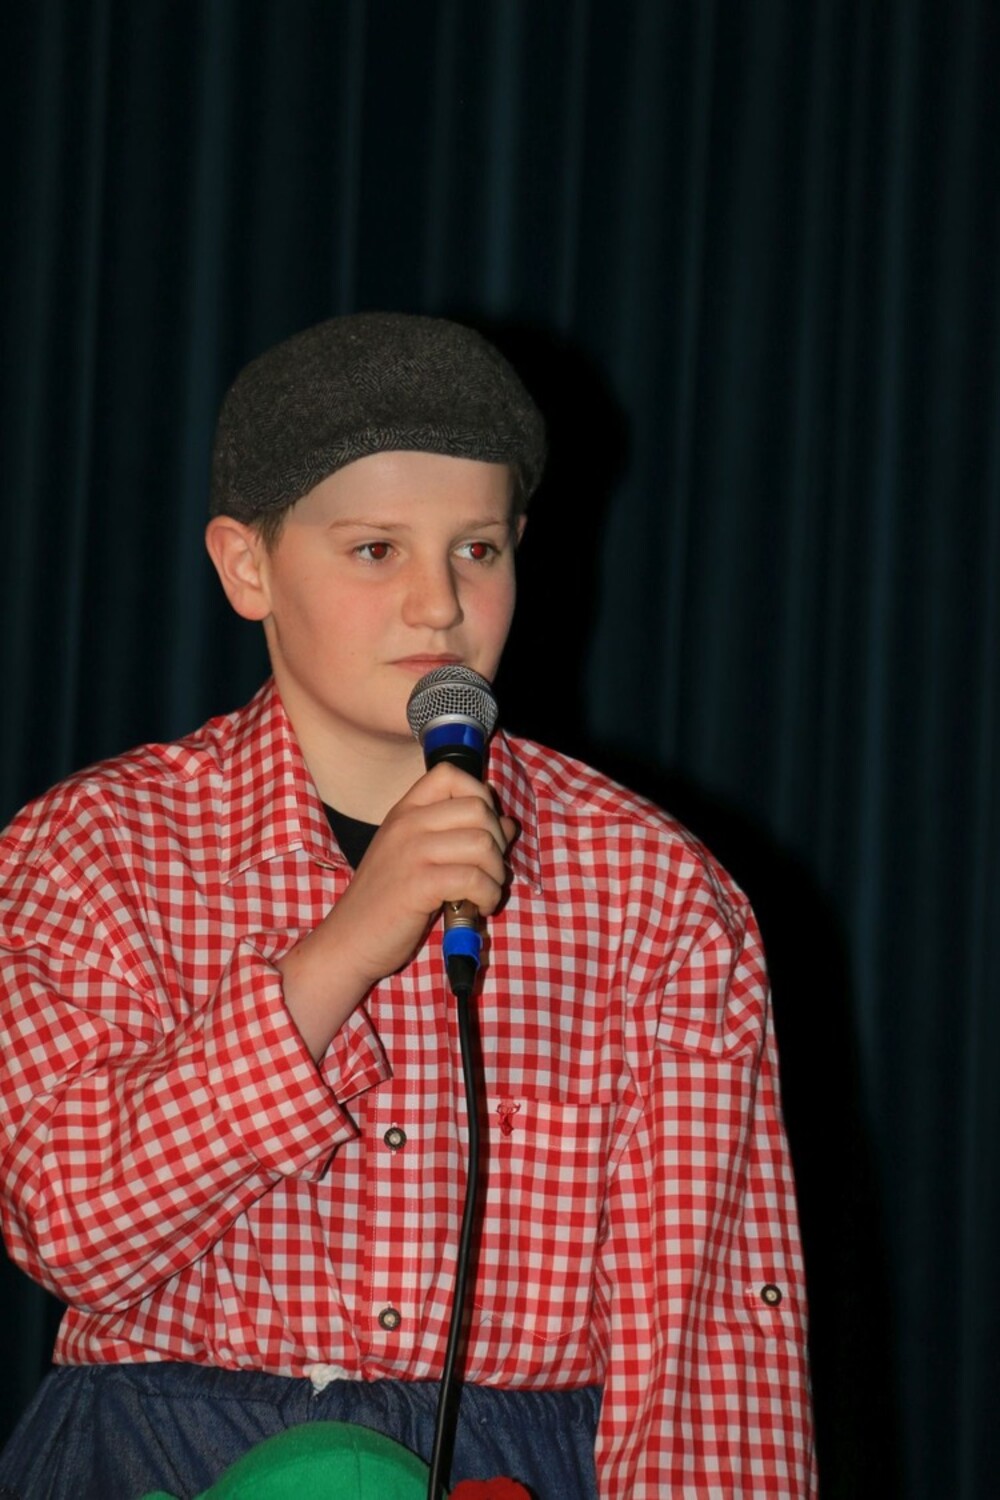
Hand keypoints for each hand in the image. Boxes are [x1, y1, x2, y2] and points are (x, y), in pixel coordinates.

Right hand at [278, 763, 515, 1057]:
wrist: (348, 942)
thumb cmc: (386, 902)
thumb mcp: (418, 857)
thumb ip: (458, 835)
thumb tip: (507, 824)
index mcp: (405, 812)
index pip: (450, 774)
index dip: (480, 796)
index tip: (483, 830)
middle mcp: (407, 824)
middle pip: (478, 808)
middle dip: (497, 842)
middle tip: (489, 871)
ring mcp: (411, 852)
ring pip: (482, 843)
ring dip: (496, 873)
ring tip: (485, 893)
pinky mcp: (418, 885)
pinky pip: (474, 878)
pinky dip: (489, 895)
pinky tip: (480, 907)